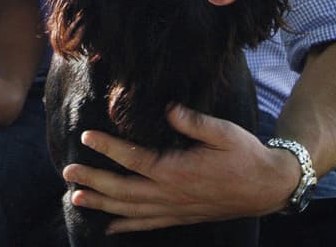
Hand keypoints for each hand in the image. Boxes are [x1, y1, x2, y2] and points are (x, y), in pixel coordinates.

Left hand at [63, 105, 300, 233]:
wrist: (268, 187)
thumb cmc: (245, 155)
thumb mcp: (223, 131)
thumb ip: (194, 121)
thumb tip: (168, 108)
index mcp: (178, 170)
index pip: (134, 159)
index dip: (108, 147)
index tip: (87, 136)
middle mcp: (171, 194)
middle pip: (123, 189)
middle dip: (93, 180)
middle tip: (67, 170)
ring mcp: (175, 208)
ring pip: (130, 211)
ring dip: (101, 203)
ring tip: (76, 197)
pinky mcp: (181, 216)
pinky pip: (148, 224)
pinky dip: (126, 227)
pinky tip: (108, 227)